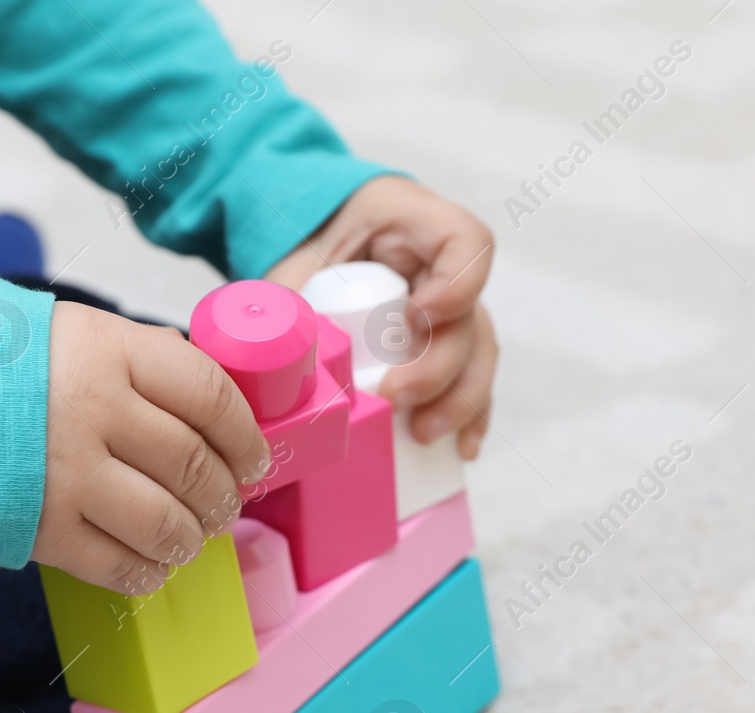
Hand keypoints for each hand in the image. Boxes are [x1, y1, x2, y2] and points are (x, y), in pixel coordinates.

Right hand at [33, 301, 271, 592]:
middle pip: (195, 464)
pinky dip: (147, 572)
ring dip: (192, 538)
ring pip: (166, 523)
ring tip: (191, 538)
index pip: (210, 394)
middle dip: (224, 494)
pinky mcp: (39, 528)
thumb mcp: (72, 333)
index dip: (245, 435)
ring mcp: (67, 473)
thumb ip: (138, 362)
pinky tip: (152, 566)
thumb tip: (207, 407)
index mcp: (110, 350)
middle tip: (226, 504)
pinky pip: (118, 566)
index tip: (255, 457)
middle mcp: (95, 410)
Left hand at [265, 175, 497, 458]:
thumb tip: (277, 354)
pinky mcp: (445, 342)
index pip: (464, 243)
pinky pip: (470, 378)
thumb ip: (290, 292)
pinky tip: (461, 447)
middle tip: (396, 397)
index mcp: (418, 224)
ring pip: (476, 354)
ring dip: (457, 400)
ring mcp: (453, 307)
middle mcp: (447, 267)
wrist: (317, 235)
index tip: (415, 317)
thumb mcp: (300, 252)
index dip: (454, 285)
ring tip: (423, 434)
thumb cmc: (314, 238)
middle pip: (469, 317)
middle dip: (437, 367)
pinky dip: (468, 414)